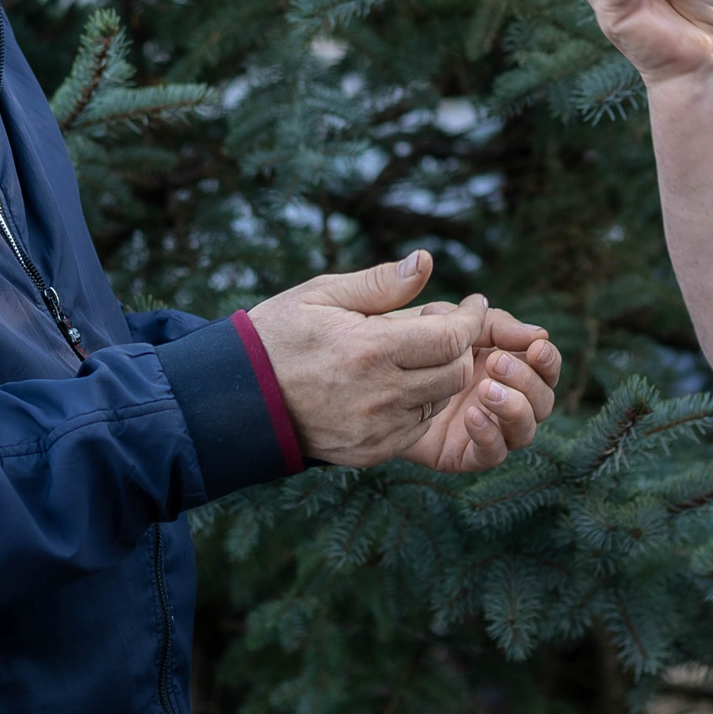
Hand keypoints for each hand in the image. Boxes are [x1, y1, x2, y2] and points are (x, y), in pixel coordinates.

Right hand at [246, 252, 488, 467]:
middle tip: (442, 328)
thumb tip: (426, 261)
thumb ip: (380, 283)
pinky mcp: (371, 452)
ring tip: (414, 354)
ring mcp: (376, 430)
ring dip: (439, 375)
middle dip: (458, 347)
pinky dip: (418, 403)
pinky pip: (417, 426)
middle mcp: (379, 396)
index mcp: (369, 350)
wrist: (239, 399)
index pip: (450, 339)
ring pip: (440, 400)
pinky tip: (394, 383)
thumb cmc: (279, 335)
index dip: (470, 319)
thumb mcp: (322, 295)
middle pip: (455, 373)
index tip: (473, 304)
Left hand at [397, 303, 562, 472]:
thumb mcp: (448, 319)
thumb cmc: (406, 336)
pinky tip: (472, 415)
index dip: (547, 359)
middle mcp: (502, 397)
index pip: (544, 366)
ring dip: (515, 408)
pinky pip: (492, 454)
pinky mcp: (462, 453)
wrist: (359, 371)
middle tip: (497, 363)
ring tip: (484, 389)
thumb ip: (491, 322)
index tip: (536, 346)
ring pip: (526, 430)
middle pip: (542, 400)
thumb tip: (538, 331)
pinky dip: (490, 436)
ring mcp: (485, 427)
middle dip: (527, 381)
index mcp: (504, 362)